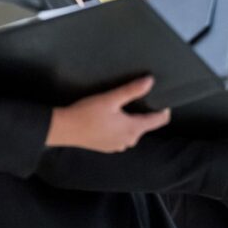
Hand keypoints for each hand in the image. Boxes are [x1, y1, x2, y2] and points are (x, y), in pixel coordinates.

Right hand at [46, 76, 170, 152]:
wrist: (63, 129)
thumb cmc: (87, 113)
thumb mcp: (110, 99)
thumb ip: (131, 90)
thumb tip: (150, 81)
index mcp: (133, 129)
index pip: (159, 121)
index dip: (163, 110)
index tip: (162, 98)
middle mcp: (129, 141)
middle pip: (146, 125)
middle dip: (146, 112)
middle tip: (141, 97)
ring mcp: (118, 146)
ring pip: (133, 131)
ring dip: (132, 120)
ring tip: (126, 106)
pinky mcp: (108, 146)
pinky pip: (122, 136)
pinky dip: (121, 126)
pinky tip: (112, 117)